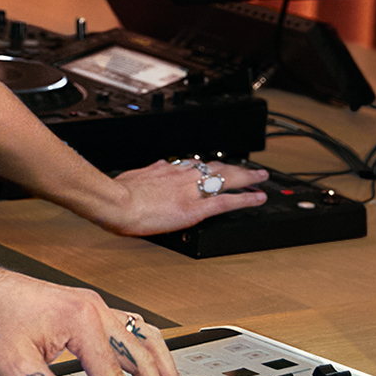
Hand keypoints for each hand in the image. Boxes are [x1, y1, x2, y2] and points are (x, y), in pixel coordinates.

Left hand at [0, 259, 184, 375]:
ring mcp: (92, 305)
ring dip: (163, 371)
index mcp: (80, 322)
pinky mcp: (86, 307)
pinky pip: (130, 328)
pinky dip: (148, 351)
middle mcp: (93, 309)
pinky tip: (154, 366)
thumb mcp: (16, 369)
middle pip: (141, 357)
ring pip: (144, 339)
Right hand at [101, 159, 270, 235]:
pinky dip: (246, 200)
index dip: (211, 166)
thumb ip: (148, 173)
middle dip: (236, 168)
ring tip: (261, 178)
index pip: (195, 166)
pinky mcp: (196, 209)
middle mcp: (183, 176)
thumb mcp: (132, 176)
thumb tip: (155, 166)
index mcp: (166, 170)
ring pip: (226, 180)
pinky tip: (258, 199)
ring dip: (247, 178)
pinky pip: (227, 202)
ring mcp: (191, 191)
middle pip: (216, 168)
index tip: (218, 167)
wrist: (115, 202)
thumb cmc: (116, 193)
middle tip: (251, 169)